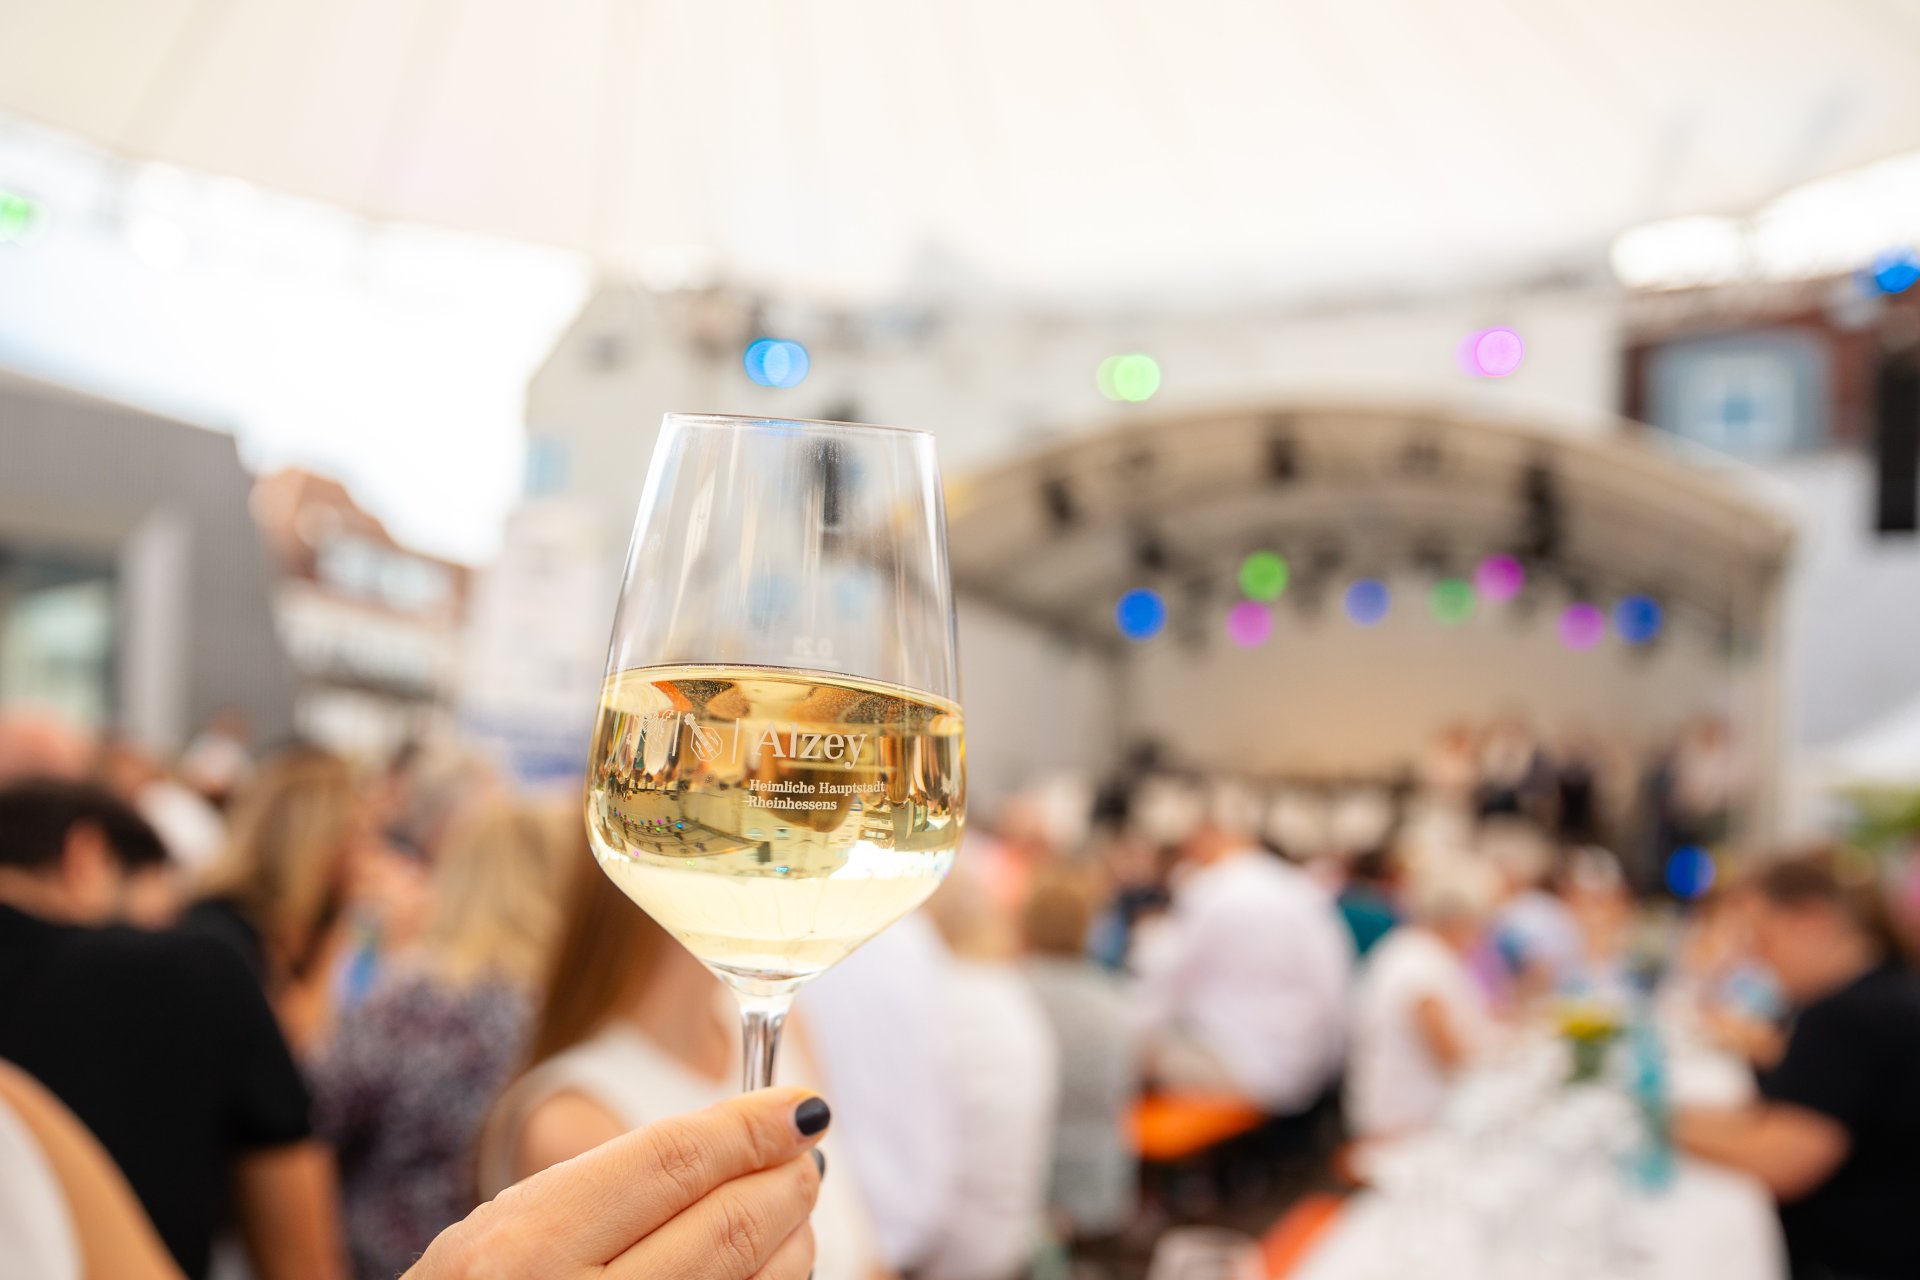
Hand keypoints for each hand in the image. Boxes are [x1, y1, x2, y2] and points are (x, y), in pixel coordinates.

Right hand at [405, 1087, 829, 1279]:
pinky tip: (767, 1268)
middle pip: (729, 1225)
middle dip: (787, 1181)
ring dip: (792, 1241)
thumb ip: (607, 1187)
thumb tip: (740, 1138)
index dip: (750, 1128)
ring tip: (790, 1212)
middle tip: (805, 1156)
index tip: (801, 1107)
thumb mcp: (500, 1232)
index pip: (672, 1163)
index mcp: (525, 1250)